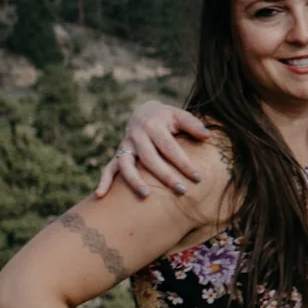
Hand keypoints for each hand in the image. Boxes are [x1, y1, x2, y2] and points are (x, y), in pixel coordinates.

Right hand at [94, 103, 210, 198]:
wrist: (143, 112)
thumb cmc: (167, 118)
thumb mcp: (179, 115)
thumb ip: (193, 124)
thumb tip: (207, 136)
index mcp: (153, 125)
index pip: (170, 147)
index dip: (184, 163)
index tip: (198, 178)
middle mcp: (136, 135)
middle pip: (150, 158)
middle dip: (166, 176)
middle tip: (181, 191)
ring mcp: (125, 145)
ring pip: (126, 164)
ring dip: (134, 180)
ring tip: (146, 195)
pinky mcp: (119, 154)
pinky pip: (108, 168)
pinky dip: (103, 181)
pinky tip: (100, 195)